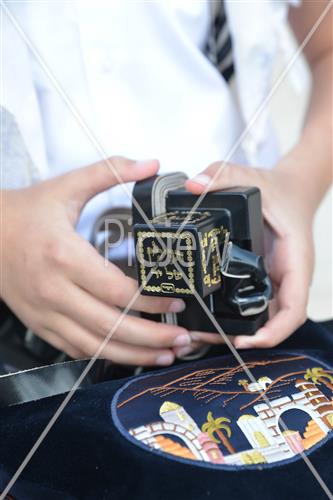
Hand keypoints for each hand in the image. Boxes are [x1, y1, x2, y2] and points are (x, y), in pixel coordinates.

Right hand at [1, 157, 190, 365]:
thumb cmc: (25, 213)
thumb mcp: (67, 186)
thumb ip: (109, 171)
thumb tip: (149, 164)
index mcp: (64, 256)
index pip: (118, 290)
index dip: (152, 301)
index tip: (177, 302)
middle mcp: (54, 290)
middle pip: (111, 326)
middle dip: (152, 338)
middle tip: (182, 340)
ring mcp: (45, 312)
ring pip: (95, 346)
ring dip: (133, 355)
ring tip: (163, 355)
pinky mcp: (40, 324)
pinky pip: (75, 348)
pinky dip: (104, 355)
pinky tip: (127, 354)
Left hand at [185, 161, 313, 348]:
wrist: (291, 190)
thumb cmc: (280, 190)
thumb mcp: (252, 177)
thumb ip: (223, 176)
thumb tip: (194, 184)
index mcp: (295, 261)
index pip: (293, 308)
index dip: (274, 331)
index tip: (248, 341)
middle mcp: (286, 276)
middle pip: (272, 321)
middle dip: (242, 337)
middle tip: (205, 339)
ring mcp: (274, 279)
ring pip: (260, 317)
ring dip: (234, 331)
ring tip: (198, 334)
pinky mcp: (261, 277)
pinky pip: (250, 304)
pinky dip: (232, 317)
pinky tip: (206, 317)